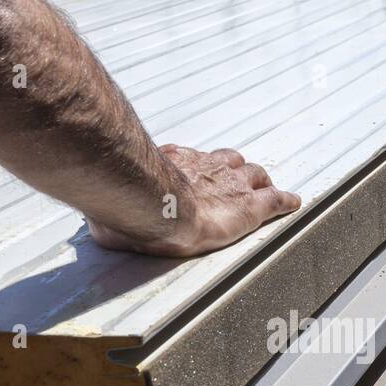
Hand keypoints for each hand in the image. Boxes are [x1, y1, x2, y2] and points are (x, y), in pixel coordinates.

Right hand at [87, 144, 301, 256]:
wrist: (156, 203)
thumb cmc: (129, 203)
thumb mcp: (112, 206)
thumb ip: (108, 213)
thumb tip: (91, 224)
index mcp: (176, 163)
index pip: (195, 161)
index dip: (203, 168)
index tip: (204, 174)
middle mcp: (207, 167)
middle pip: (231, 162)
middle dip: (236, 171)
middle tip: (242, 182)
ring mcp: (231, 185)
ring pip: (255, 176)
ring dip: (260, 184)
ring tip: (266, 192)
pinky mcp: (249, 207)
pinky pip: (275, 200)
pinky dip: (285, 201)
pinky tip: (293, 203)